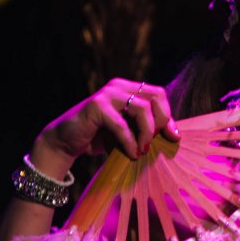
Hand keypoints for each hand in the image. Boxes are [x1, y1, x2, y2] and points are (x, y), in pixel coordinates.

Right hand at [33, 78, 180, 171]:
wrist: (65, 142)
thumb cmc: (98, 138)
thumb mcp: (127, 132)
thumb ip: (145, 128)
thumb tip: (174, 135)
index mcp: (128, 89)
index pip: (158, 94)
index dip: (168, 115)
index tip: (173, 137)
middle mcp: (119, 86)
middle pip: (155, 96)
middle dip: (160, 122)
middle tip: (153, 142)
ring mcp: (107, 94)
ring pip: (142, 108)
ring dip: (147, 132)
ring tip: (143, 150)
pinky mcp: (96, 106)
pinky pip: (122, 124)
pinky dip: (130, 141)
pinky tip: (132, 153)